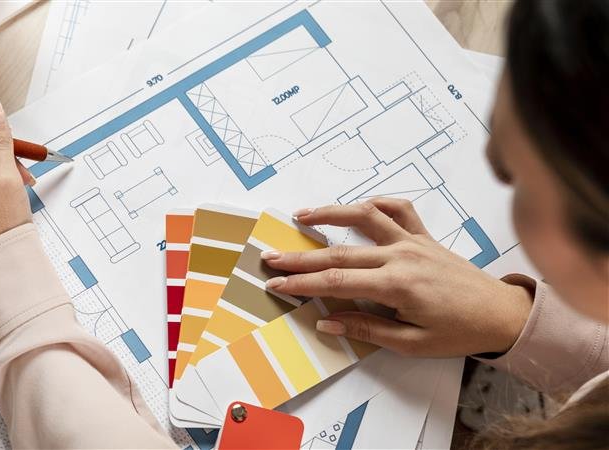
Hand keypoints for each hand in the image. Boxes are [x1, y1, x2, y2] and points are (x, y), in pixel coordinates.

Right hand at [262, 198, 532, 356]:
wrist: (501, 314)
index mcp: (397, 286)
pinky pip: (399, 210)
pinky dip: (377, 203)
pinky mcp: (424, 236)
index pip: (337, 282)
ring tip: (302, 215)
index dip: (302, 283)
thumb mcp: (412, 343)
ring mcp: (413, 241)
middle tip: (270, 257)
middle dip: (301, 257)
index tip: (277, 284)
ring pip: (365, 218)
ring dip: (331, 214)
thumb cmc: (459, 333)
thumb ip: (367, 329)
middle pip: (340, 253)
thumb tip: (327, 321)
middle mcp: (401, 256)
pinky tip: (359, 206)